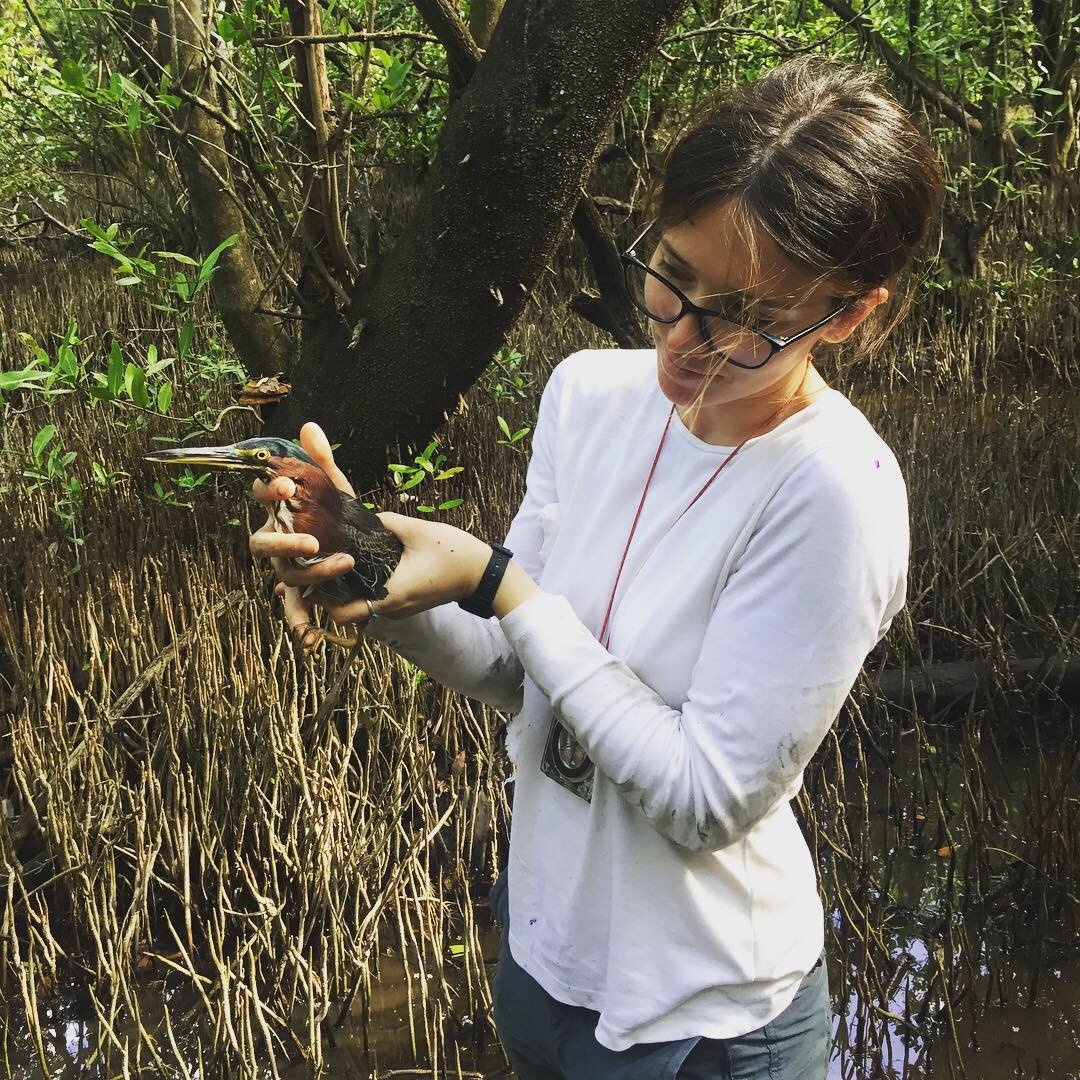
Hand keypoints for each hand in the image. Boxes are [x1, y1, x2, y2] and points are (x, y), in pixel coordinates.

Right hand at [248, 422, 359, 639]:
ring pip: (284, 574)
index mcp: (280, 511)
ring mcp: (286, 568)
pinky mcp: (302, 591)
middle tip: (310, 539)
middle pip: (261, 544)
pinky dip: (299, 619)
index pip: (261, 497)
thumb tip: (309, 426)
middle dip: (283, 541)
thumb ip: (322, 462)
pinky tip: (307, 631)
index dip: (268, 491)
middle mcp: (275, 540)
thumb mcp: (337, 490)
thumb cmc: (338, 517)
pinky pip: (294, 607)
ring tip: (343, 563)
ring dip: (310, 572)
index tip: (287, 485)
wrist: (361, 551)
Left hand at [319, 511, 491, 625]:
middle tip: (322, 562)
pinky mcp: (406, 603)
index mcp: (388, 596)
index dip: (324, 596)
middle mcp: (390, 609)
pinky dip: (365, 587)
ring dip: (349, 588)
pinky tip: (363, 563)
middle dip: (331, 590)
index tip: (319, 571)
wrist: (483, 574)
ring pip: (360, 605)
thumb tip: (363, 516)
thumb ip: (385, 521)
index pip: (341, 613)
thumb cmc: (454, 554)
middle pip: (345, 609)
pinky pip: (375, 600)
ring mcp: (398, 609)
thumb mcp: (417, 530)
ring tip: (340, 558)